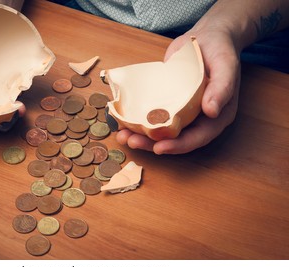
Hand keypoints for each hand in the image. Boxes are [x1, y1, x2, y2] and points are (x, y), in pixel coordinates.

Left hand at [116, 27, 239, 153]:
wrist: (207, 38)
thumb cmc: (220, 51)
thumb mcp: (225, 65)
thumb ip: (222, 88)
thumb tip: (212, 112)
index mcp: (217, 116)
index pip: (198, 137)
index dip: (179, 145)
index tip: (159, 148)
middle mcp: (198, 119)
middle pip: (175, 139)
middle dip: (152, 144)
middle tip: (132, 141)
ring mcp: (181, 112)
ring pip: (161, 131)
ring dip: (141, 136)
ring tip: (122, 135)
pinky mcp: (167, 103)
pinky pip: (153, 116)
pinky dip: (138, 121)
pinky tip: (122, 121)